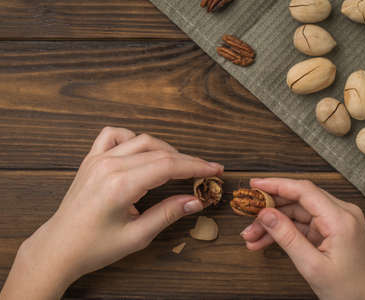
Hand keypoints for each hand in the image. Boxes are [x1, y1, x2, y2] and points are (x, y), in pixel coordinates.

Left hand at [0, 127, 222, 299]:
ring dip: (165, 150)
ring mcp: (98, 158)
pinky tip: (142, 152)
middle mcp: (109, 165)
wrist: (58, 247)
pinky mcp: (91, 159)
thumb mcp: (137, 236)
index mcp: (120, 184)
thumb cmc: (94, 247)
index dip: (196, 166)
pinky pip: (115, 135)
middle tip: (205, 171)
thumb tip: (196, 200)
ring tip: (179, 165)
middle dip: (187, 160)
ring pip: (142, 140)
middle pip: (160, 152)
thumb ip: (168, 214)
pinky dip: (133, 138)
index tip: (215, 169)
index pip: (168, 165)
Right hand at [240, 178, 364, 299]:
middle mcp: (341, 213)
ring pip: (297, 212)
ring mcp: (337, 220)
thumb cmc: (349, 290)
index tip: (254, 184)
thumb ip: (287, 237)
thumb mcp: (312, 265)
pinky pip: (302, 223)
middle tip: (247, 215)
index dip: (276, 184)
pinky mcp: (332, 228)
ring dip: (273, 223)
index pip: (304, 190)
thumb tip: (265, 214)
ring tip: (251, 236)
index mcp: (341, 218)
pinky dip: (284, 231)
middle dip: (270, 208)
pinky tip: (263, 240)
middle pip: (298, 199)